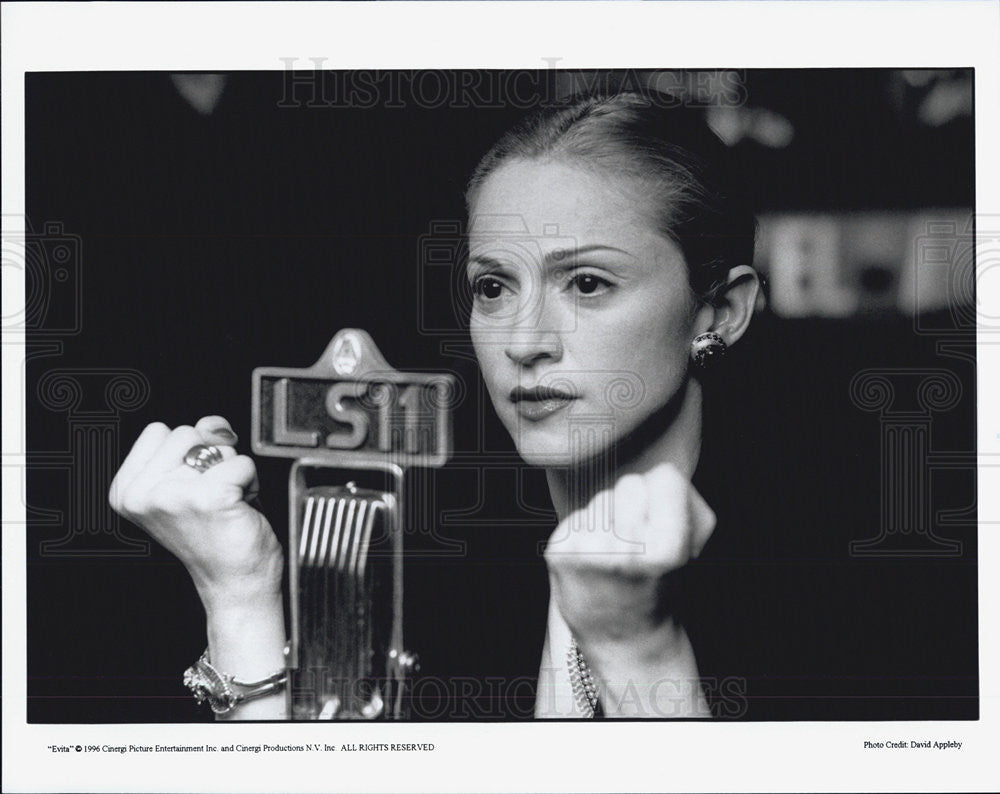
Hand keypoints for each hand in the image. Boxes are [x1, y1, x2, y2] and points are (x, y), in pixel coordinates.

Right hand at [109, 416, 282, 609]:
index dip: (186, 449)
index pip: (160, 431)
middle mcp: (142, 494)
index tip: (191, 480)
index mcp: (126, 490)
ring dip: (230, 471)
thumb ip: (193, 443)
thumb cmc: (213, 535)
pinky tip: (237, 507)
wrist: (234, 581)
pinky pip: (242, 463)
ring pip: (217, 447)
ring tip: (223, 503)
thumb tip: (211, 423)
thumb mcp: (189, 481)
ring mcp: (173, 495)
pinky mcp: (209, 497)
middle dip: (209, 460)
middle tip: (210, 495)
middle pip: (187, 433)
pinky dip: (250, 482)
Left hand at [544, 463, 714, 659]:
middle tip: (639, 540)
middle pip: (630, 483)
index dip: (667, 495)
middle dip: (636, 506)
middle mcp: (622, 550)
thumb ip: (684, 501)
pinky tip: (593, 560)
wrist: (624, 638)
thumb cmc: (661, 586)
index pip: (664, 476)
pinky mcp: (557, 553)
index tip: (665, 521)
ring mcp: (585, 552)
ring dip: (610, 519)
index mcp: (665, 549)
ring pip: (601, 498)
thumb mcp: (692, 549)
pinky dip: (586, 532)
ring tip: (616, 554)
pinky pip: (578, 515)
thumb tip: (660, 475)